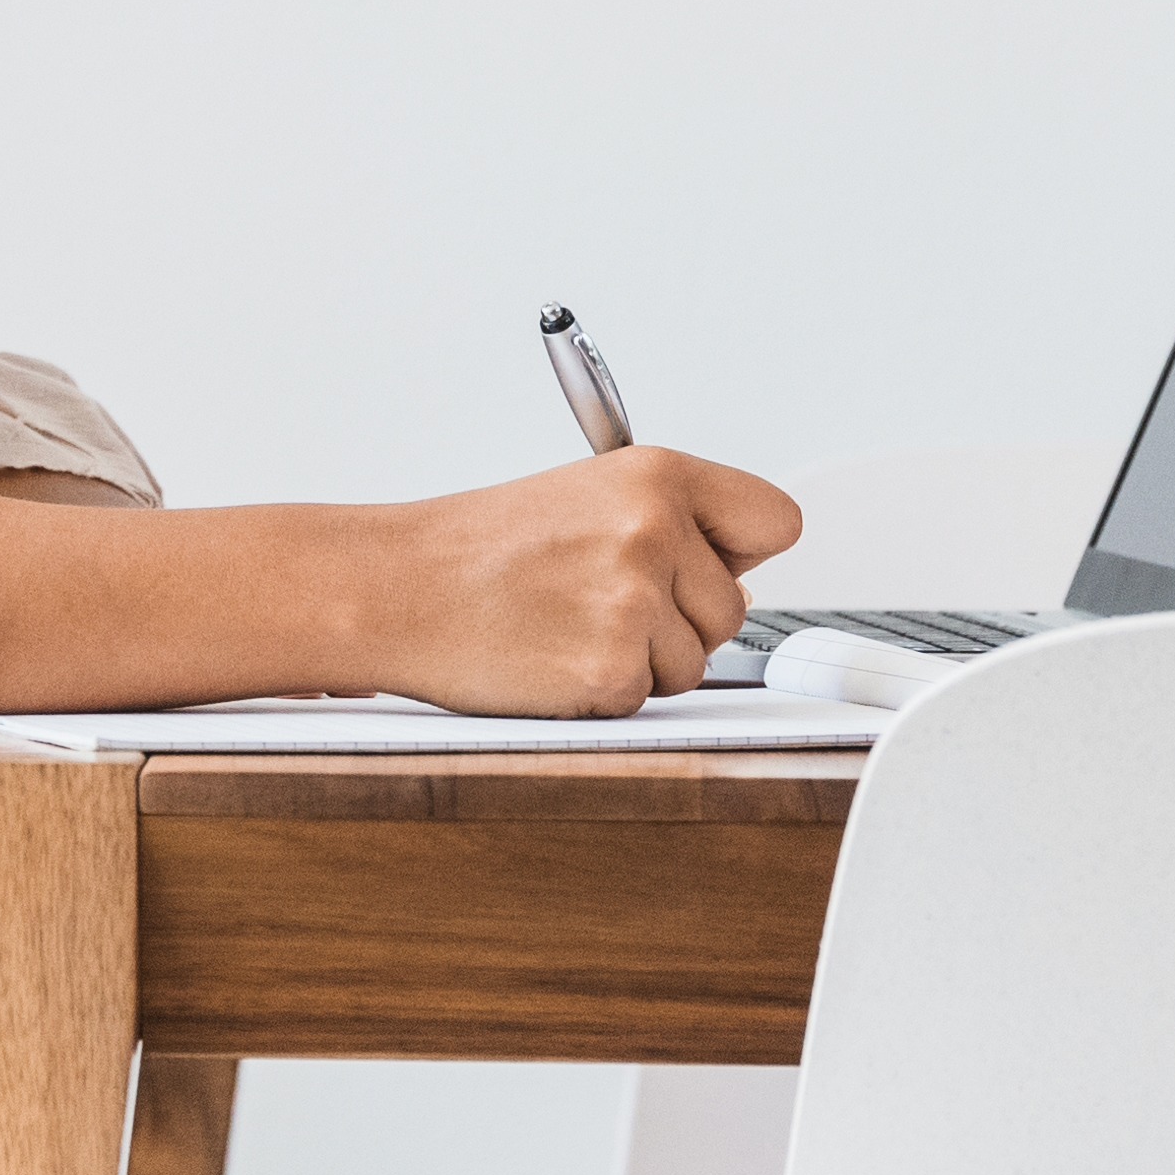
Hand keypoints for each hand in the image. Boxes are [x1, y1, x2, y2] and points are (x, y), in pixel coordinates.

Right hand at [362, 451, 803, 717]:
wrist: (399, 588)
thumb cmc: (482, 548)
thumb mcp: (588, 495)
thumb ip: (672, 525)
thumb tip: (736, 580)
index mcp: (657, 475)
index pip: (775, 521)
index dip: (742, 554)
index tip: (709, 565)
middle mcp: (654, 529)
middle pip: (734, 609)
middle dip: (679, 621)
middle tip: (597, 602)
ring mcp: (634, 600)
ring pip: (694, 663)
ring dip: (641, 661)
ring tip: (568, 625)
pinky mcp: (611, 668)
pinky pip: (646, 699)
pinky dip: (603, 693)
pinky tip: (553, 657)